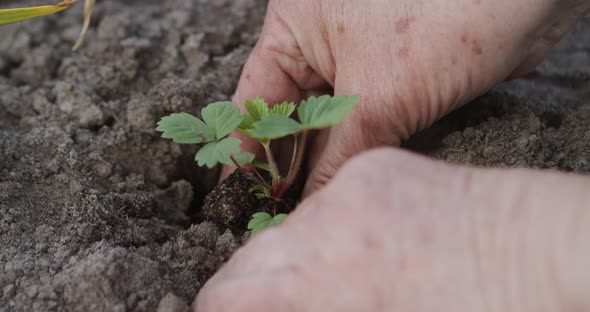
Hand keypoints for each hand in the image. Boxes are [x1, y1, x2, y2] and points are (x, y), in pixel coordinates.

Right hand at [197, 148, 589, 310]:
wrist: (538, 256)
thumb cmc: (470, 310)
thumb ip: (309, 307)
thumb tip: (285, 300)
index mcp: (321, 276)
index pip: (230, 291)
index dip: (218, 307)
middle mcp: (325, 221)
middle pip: (253, 254)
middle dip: (250, 283)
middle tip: (265, 300)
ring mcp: (353, 185)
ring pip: (293, 224)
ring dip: (294, 251)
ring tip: (323, 275)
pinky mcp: (380, 164)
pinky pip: (332, 198)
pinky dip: (333, 222)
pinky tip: (363, 242)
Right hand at [222, 0, 588, 194]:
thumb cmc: (448, 17)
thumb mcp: (381, 95)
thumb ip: (338, 156)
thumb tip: (308, 208)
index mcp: (295, 27)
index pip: (256, 100)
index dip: (246, 151)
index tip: (240, 196)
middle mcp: (319, 43)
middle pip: (288, 116)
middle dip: (286, 164)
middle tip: (276, 214)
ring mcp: (355, 61)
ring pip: (325, 125)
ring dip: (320, 165)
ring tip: (305, 211)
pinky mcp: (389, 79)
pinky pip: (358, 126)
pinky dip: (352, 155)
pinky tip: (342, 187)